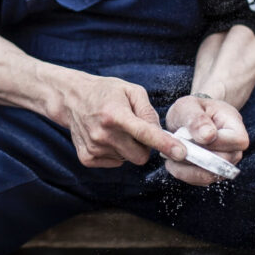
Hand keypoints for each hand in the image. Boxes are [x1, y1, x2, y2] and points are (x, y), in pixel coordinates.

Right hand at [59, 74, 186, 168]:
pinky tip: (106, 138)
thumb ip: (148, 111)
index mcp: (115, 114)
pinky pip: (114, 163)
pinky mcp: (86, 158)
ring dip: (127, 147)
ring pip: (127, 159)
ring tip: (116, 129)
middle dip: (144, 147)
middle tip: (135, 130)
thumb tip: (159, 134)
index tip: (181, 152)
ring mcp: (93, 148)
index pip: (145, 133)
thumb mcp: (131, 91)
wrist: (73, 99)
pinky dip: (115, 153)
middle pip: (140, 156)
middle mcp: (103, 133)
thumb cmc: (106, 93)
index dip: (165, 143)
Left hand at [164, 95, 248, 185]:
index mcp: (235, 125)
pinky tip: (172, 163)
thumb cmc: (191, 109)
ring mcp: (226, 163)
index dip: (215, 143)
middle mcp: (235, 148)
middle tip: (174, 147)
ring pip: (211, 175)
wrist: (189, 118)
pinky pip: (201, 180)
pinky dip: (184, 174)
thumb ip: (197, 118)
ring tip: (170, 156)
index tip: (191, 137)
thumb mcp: (188, 106)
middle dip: (195, 157)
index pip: (237, 141)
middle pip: (223, 162)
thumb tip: (208, 136)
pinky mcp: (214, 173)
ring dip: (187, 168)